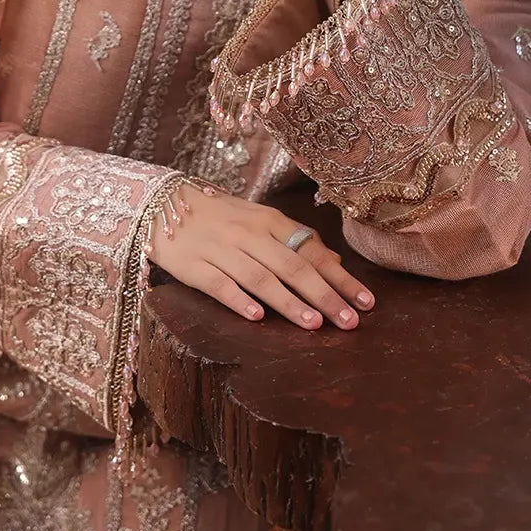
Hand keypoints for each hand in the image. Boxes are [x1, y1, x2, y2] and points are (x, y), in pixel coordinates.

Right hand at [148, 184, 374, 329]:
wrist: (163, 205)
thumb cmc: (221, 217)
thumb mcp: (260, 221)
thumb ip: (295, 240)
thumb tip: (334, 262)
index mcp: (269, 221)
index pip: (312, 251)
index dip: (340, 277)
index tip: (367, 302)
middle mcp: (248, 234)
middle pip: (292, 266)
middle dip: (325, 295)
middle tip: (350, 322)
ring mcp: (220, 249)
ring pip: (261, 277)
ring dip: (290, 302)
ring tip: (315, 325)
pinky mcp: (194, 267)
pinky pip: (220, 284)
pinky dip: (239, 300)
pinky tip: (258, 317)